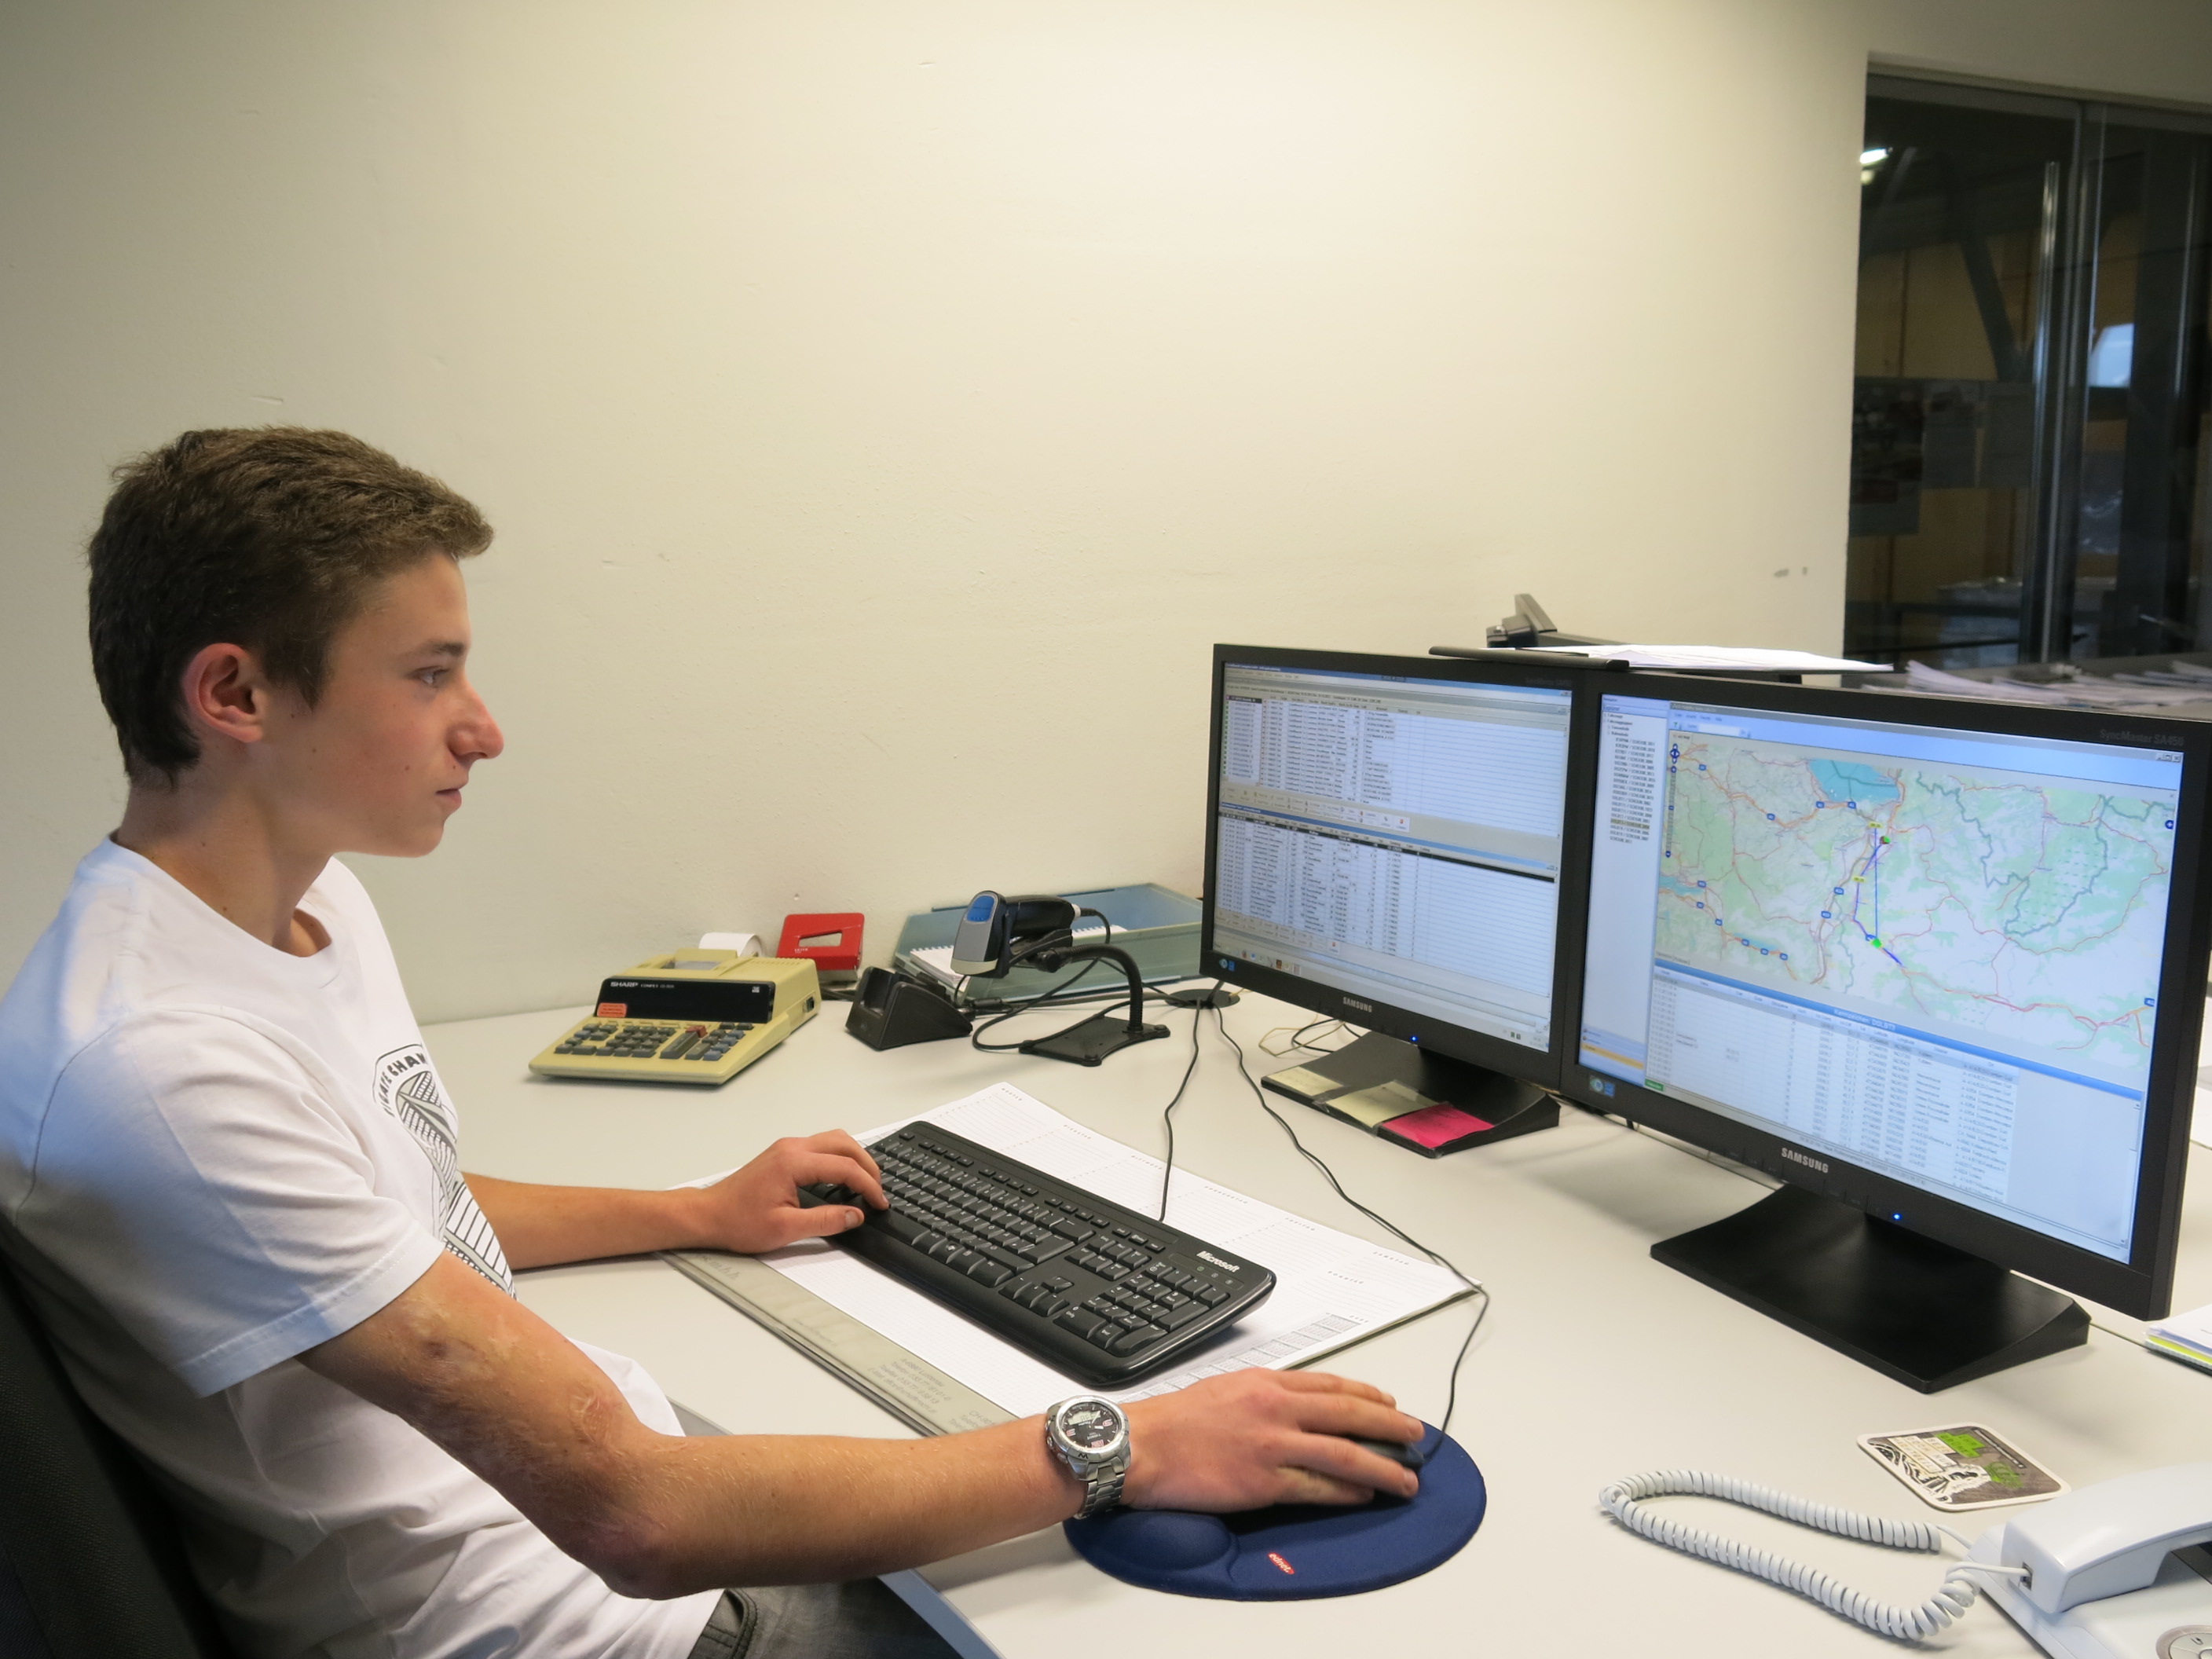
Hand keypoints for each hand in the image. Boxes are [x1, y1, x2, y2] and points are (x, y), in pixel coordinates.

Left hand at [687, 1131, 887, 1254]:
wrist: (708, 1215)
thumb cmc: (739, 1222)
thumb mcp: (786, 1229)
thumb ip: (826, 1221)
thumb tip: (857, 1215)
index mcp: (794, 1162)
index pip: (844, 1167)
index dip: (868, 1185)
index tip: (879, 1203)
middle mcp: (792, 1147)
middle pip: (844, 1143)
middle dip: (867, 1165)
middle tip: (879, 1190)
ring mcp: (786, 1148)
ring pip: (833, 1140)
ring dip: (854, 1157)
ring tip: (865, 1183)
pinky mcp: (783, 1154)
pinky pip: (820, 1146)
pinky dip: (839, 1158)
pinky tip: (842, 1178)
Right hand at [1119, 1370, 1423, 1509]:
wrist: (1142, 1444)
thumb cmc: (1175, 1420)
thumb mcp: (1226, 1388)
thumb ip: (1264, 1394)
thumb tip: (1295, 1405)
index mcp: (1267, 1383)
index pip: (1331, 1385)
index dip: (1368, 1396)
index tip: (1389, 1405)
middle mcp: (1276, 1408)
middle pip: (1349, 1413)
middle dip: (1390, 1425)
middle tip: (1417, 1435)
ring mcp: (1273, 1444)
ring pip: (1343, 1452)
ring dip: (1382, 1466)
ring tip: (1407, 1477)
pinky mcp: (1263, 1481)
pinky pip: (1317, 1486)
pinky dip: (1347, 1490)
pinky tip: (1365, 1494)